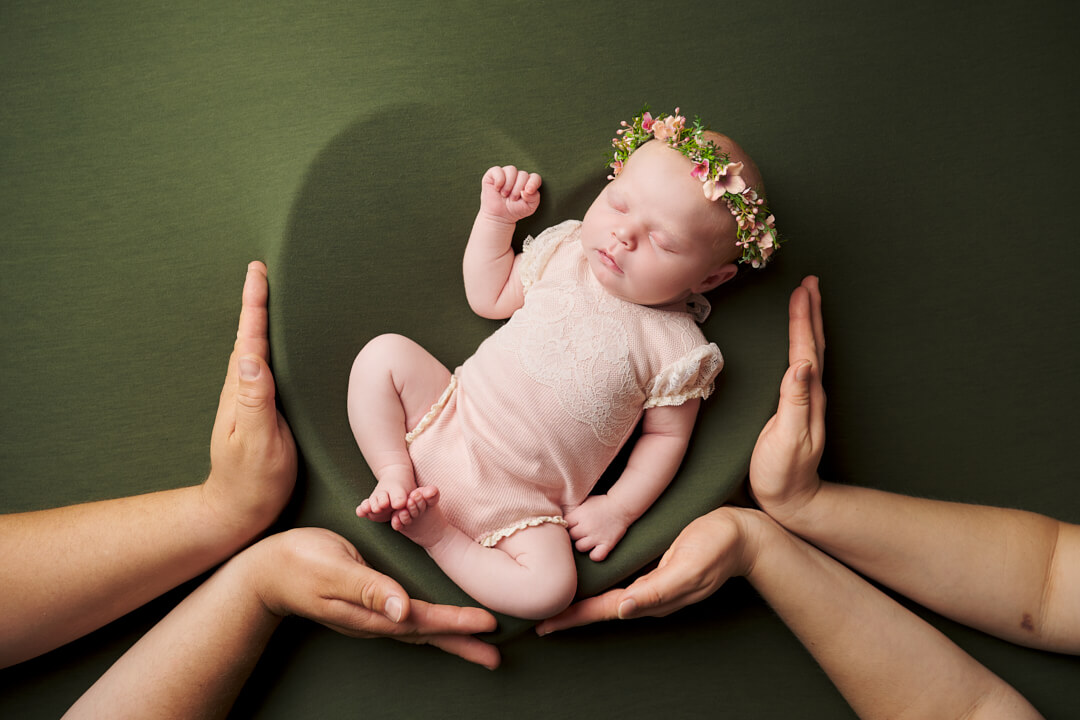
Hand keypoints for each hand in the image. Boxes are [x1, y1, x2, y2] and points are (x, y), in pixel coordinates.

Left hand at [204, 261, 296, 535]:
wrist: (239, 508)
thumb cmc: (254, 479)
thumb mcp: (259, 440)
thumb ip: (255, 399)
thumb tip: (249, 357)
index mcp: (244, 390)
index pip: (250, 338)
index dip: (255, 304)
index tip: (257, 271)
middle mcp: (242, 389)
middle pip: (249, 335)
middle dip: (255, 301)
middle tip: (260, 270)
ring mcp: (247, 399)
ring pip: (253, 349)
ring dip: (257, 320)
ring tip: (265, 294)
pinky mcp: (256, 410)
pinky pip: (261, 367)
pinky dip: (264, 345)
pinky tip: (269, 343)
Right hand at [247, 528, 499, 667]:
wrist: (266, 570)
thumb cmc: (299, 561)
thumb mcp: (333, 570)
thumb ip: (368, 588)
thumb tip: (400, 611)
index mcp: (370, 612)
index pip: (422, 620)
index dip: (456, 621)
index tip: (487, 623)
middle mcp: (374, 620)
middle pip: (426, 634)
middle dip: (463, 643)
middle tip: (496, 657)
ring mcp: (370, 617)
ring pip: (419, 630)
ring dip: (451, 639)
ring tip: (481, 649)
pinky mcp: (367, 607)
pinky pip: (407, 621)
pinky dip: (431, 625)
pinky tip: (440, 627)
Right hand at [479, 165, 541, 223]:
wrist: (499, 216)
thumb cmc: (515, 210)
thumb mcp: (529, 207)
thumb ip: (534, 198)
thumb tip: (526, 190)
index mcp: (528, 182)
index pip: (535, 177)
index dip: (533, 183)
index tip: (528, 191)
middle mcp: (518, 176)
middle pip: (523, 174)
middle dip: (518, 189)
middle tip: (513, 199)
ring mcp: (506, 173)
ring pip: (511, 170)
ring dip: (509, 185)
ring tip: (505, 195)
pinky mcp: (493, 174)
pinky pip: (498, 170)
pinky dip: (499, 180)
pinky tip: (497, 189)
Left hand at [536, 507, 756, 633]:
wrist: (745, 534)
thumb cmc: (718, 545)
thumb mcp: (689, 565)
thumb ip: (658, 589)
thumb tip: (624, 608)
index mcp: (653, 596)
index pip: (605, 611)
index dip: (574, 617)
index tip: (544, 625)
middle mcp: (649, 594)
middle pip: (601, 608)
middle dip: (571, 613)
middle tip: (537, 616)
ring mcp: (654, 583)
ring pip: (609, 596)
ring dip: (582, 601)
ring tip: (554, 602)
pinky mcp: (656, 569)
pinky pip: (621, 581)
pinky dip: (599, 584)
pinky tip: (589, 580)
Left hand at [565, 495, 632, 561]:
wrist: (621, 506)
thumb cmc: (602, 503)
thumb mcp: (585, 501)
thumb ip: (574, 510)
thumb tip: (560, 517)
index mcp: (579, 514)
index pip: (564, 524)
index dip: (567, 525)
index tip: (571, 525)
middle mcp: (586, 526)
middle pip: (571, 536)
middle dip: (574, 534)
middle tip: (580, 532)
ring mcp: (597, 536)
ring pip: (580, 547)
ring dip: (583, 544)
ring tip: (587, 540)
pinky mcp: (607, 543)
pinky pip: (596, 556)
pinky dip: (595, 555)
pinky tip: (595, 549)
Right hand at [748, 276, 825, 525]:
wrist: (789, 502)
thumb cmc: (783, 474)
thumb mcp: (787, 438)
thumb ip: (796, 401)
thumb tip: (803, 364)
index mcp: (807, 395)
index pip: (805, 349)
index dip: (802, 319)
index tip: (802, 289)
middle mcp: (810, 394)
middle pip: (813, 344)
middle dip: (810, 312)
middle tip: (809, 283)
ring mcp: (804, 402)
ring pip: (809, 353)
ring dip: (808, 325)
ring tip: (805, 303)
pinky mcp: (794, 409)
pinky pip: (799, 366)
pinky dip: (799, 346)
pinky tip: (795, 346)